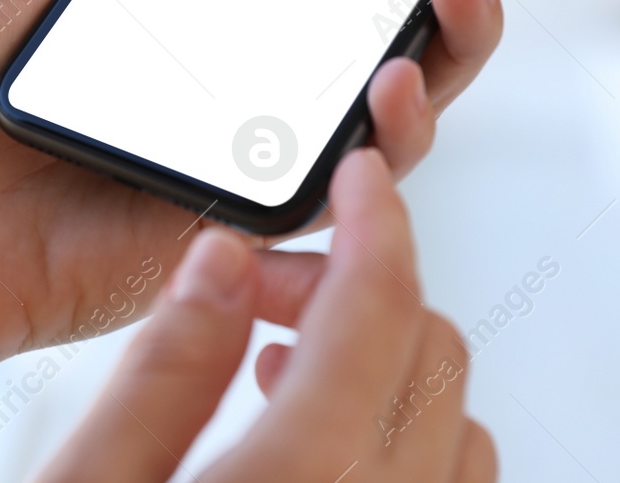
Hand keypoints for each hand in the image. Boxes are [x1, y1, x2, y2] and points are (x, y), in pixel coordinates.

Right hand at [37, 149, 494, 482]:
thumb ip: (158, 373)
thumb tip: (221, 259)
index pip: (379, 312)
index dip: (376, 221)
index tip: (358, 172)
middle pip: (435, 356)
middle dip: (365, 291)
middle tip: (258, 295)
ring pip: (461, 431)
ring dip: (390, 368)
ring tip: (278, 370)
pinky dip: (411, 441)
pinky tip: (318, 446)